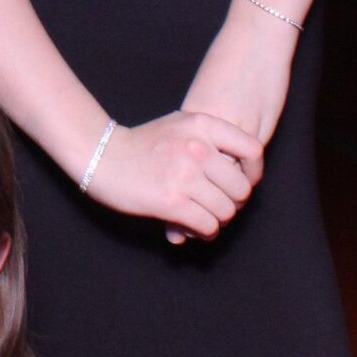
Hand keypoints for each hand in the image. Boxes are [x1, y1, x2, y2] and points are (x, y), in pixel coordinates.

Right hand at [84, 109, 264, 242]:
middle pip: (242, 188)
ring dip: (218, 220)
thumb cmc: (142, 143)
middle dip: (233, 202)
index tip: (242, 181)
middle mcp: (197, 148)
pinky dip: (205, 231)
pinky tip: (194, 227)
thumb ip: (211, 139)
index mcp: (202, 124)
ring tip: (205, 217)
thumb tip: (243, 168)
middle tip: (220, 204)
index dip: (254, 172)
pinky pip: (208, 226)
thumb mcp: (180, 125)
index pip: (253, 150)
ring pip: (227, 211)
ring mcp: (185, 175)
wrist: (102, 156)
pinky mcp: (172, 201)